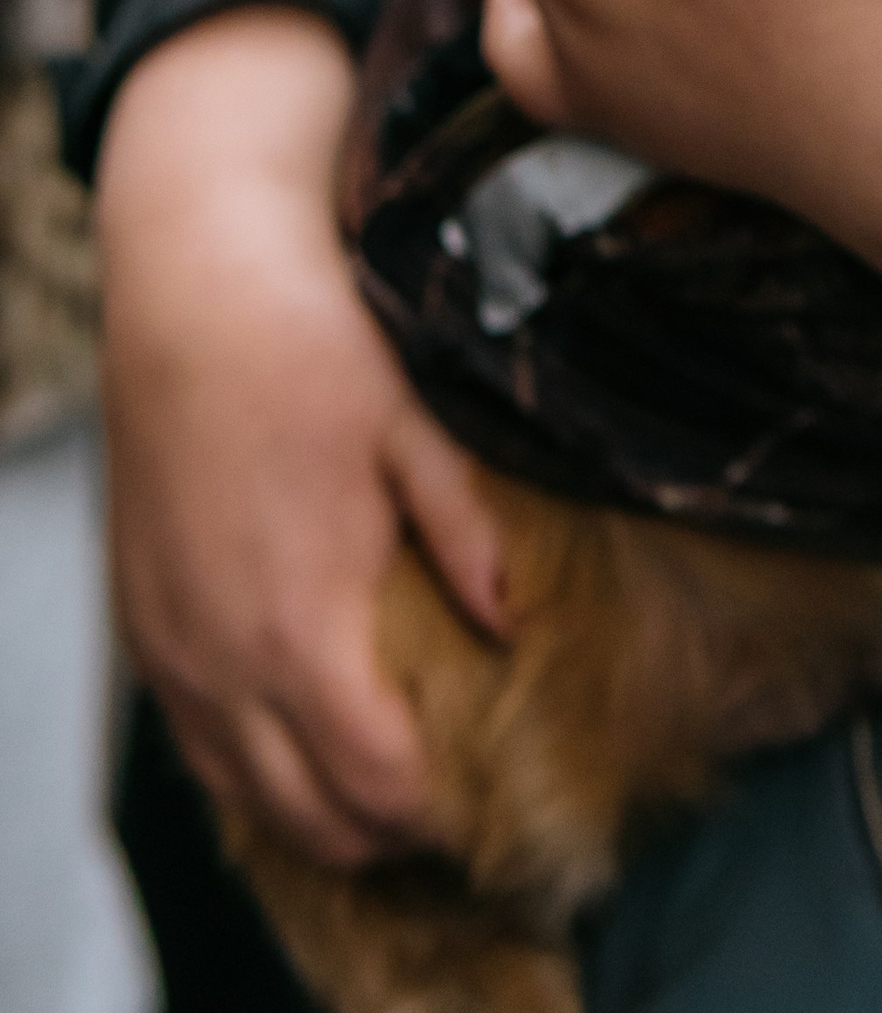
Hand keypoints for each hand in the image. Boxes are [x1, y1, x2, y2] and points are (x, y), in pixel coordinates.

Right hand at [95, 6, 509, 868]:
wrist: (192, 283)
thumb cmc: (311, 342)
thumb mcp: (413, 427)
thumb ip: (464, 532)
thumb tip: (513, 621)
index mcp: (301, 621)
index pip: (373, 783)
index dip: (437, 807)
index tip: (489, 790)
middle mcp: (222, 658)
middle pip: (310, 818)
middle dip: (386, 827)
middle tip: (451, 791)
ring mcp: (171, 650)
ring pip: (244, 796)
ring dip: (315, 806)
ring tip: (386, 769)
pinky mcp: (140, 627)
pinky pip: (194, 745)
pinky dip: (252, 762)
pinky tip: (302, 725)